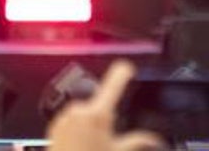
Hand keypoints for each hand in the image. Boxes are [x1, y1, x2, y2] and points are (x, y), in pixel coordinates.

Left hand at [45, 60, 162, 150]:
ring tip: (92, 148)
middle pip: (99, 106)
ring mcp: (65, 117)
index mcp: (98, 114)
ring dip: (91, 126)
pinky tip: (81, 148)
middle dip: (105, 118)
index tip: (127, 66)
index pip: (113, 84)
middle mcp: (79, 110)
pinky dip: (78, 131)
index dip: (123, 73)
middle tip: (107, 140)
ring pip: (85, 115)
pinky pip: (71, 123)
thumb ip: (138, 141)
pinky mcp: (55, 126)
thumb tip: (153, 139)